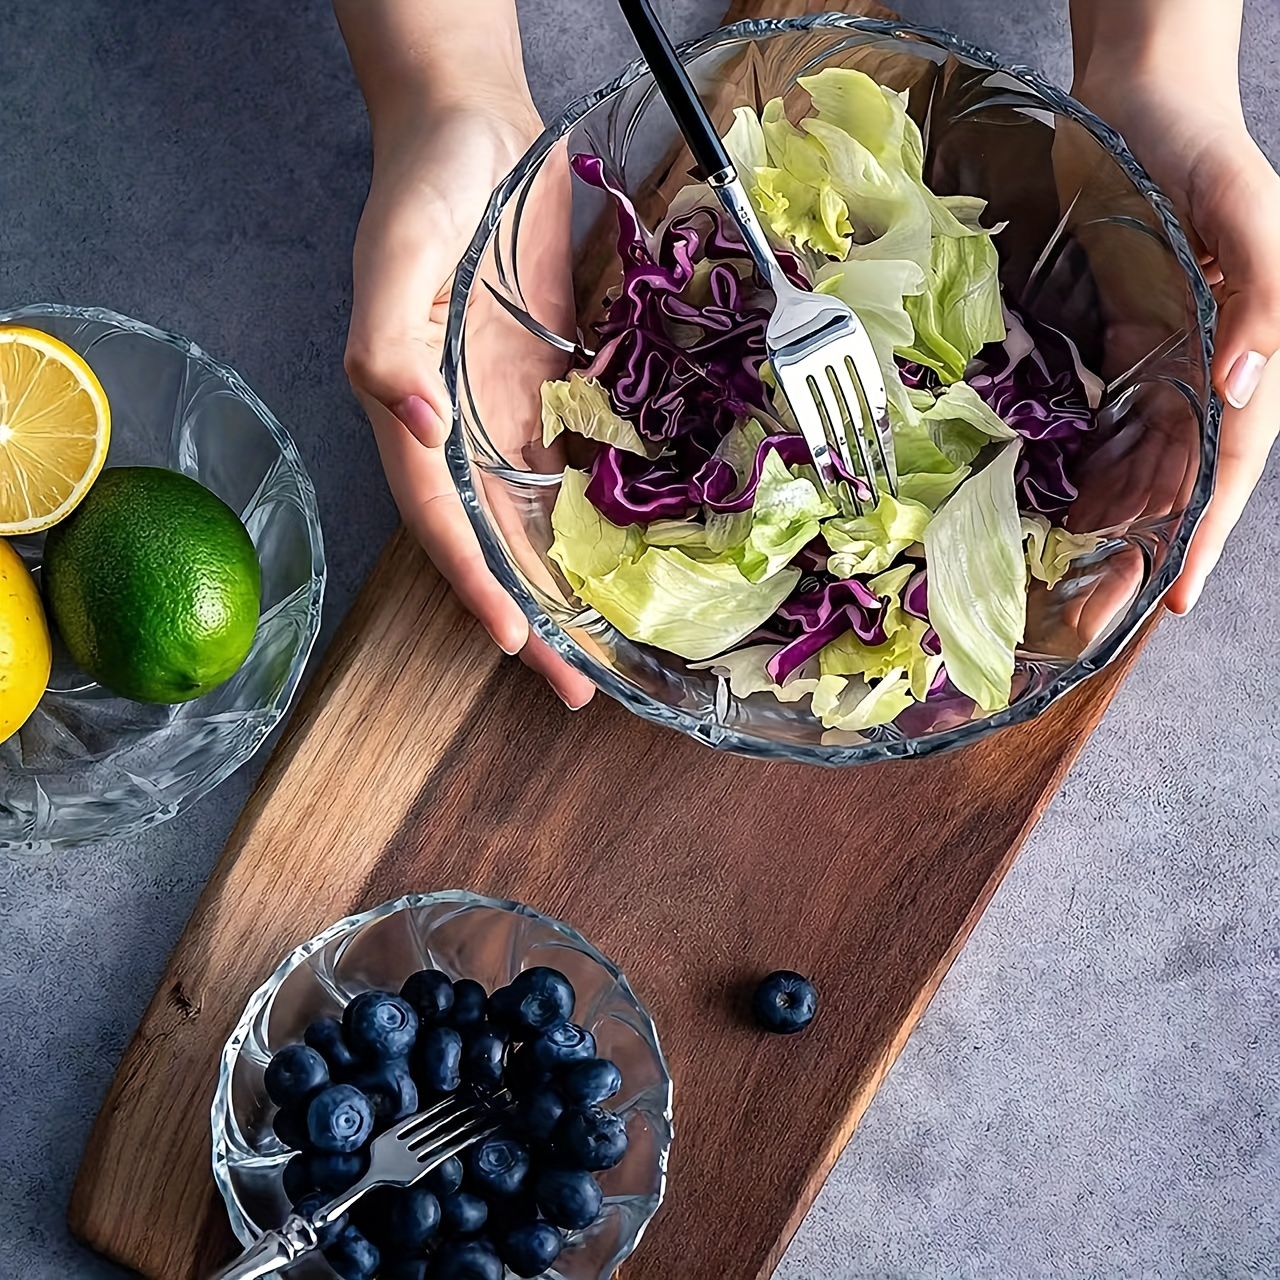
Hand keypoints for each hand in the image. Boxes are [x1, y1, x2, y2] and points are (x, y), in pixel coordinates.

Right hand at [343, 99, 596, 708]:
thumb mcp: (395, 254)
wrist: (471, 128)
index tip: (518, 645)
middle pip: (493, 543)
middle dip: (531, 618)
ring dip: (565, 586)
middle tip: (575, 687)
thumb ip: (387, 338)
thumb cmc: (424, 184)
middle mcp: (457, 429)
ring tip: (605, 646)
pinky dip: (591, 519)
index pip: (445, 523)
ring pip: (533, 521)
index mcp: (412, 412)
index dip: (477, 586)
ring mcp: (503, 413)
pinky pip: (569, 469)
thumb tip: (413, 424)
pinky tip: (626, 556)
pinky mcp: (545, 390)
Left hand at [1076, 73, 1279, 612]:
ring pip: (1137, 467)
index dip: (1203, 532)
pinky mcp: (1113, 353)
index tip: (1169, 596)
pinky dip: (1079, 473)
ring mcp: (1157, 366)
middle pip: (1177, 481)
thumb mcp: (1247, 210)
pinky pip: (1099, 428)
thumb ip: (1260, 294)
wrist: (1140, 102)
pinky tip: (1049, 511)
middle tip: (1092, 615)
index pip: (1229, 461)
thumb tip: (1242, 382)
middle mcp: (1202, 374)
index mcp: (1247, 355)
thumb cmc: (1200, 151)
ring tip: (1063, 584)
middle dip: (1141, 549)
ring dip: (1107, 526)